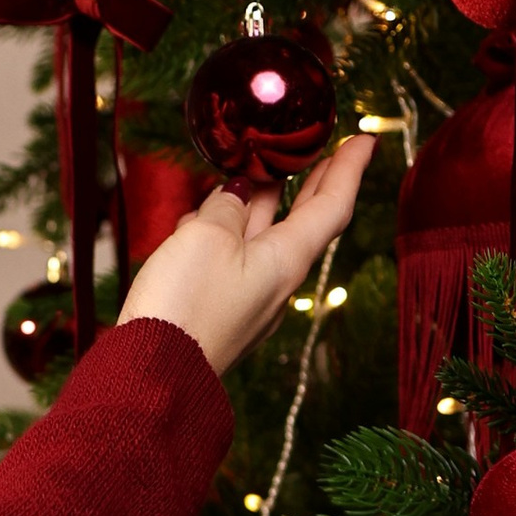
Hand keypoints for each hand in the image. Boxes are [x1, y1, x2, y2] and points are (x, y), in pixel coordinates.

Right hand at [115, 132, 376, 374]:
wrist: (150, 376)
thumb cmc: (184, 306)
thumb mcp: (206, 237)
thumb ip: (225, 207)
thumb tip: (234, 195)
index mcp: (285, 260)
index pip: (332, 206)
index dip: (349, 169)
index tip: (365, 139)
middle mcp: (274, 280)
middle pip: (302, 221)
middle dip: (312, 181)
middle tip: (325, 150)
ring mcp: (246, 297)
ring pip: (259, 237)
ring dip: (260, 202)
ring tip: (255, 171)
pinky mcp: (217, 309)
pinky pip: (228, 260)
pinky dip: (223, 232)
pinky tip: (202, 219)